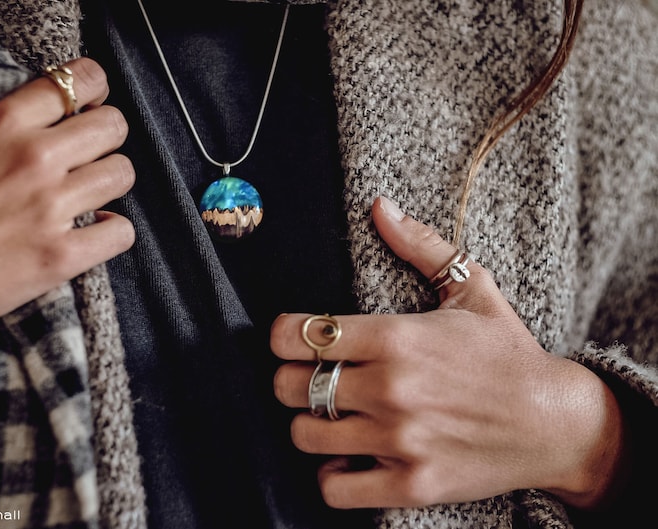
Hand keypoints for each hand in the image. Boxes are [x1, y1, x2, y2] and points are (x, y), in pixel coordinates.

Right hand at [0, 58, 133, 427]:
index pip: (78, 80)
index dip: (93, 88)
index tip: (90, 101)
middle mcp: (33, 158)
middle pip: (113, 126)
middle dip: (107, 136)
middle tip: (91, 152)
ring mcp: (51, 208)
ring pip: (123, 174)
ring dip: (110, 183)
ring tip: (89, 194)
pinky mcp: (61, 256)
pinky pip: (121, 232)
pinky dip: (112, 231)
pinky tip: (93, 232)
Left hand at [271, 196, 626, 509]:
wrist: (557, 423)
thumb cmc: (508, 353)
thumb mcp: (472, 288)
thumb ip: (420, 245)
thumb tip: (379, 206)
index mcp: (397, 337)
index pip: (298, 334)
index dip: (281, 336)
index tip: (292, 340)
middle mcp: (392, 388)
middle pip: (289, 386)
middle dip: (291, 380)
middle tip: (312, 379)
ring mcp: (400, 440)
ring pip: (304, 436)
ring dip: (309, 425)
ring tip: (331, 417)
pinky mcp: (411, 484)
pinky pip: (336, 488)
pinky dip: (331, 475)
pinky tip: (347, 458)